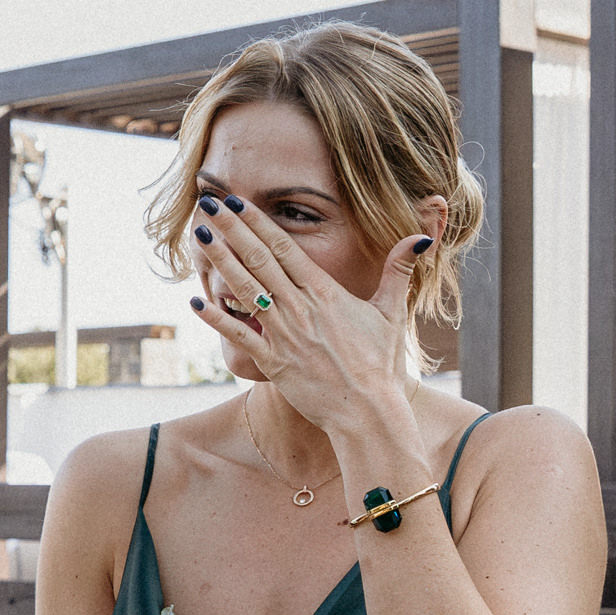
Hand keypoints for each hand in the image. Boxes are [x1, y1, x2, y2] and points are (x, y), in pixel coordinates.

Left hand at [192, 201, 425, 449]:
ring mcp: (284, 335)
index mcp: (324, 293)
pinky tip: (195, 301)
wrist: (367, 411)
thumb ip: (399, 271)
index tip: (237, 202)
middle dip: (231, 230)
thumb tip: (420, 236)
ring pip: (245, 290)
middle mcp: (300, 308)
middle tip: (208, 205)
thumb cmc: (381, 364)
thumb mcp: (393, 313)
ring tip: (200, 237)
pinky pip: (239, 336)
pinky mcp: (273, 362)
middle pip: (258, 260)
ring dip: (220, 262)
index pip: (284, 248)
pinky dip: (217, 318)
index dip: (257, 223)